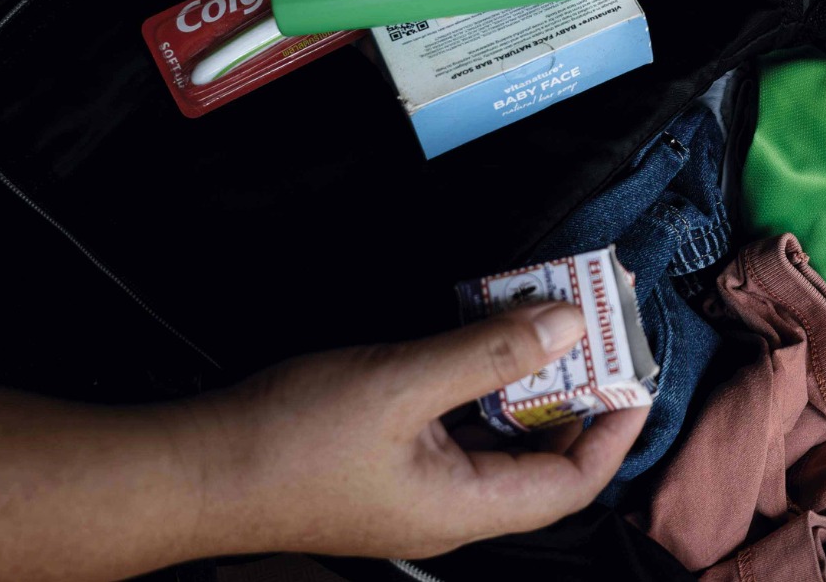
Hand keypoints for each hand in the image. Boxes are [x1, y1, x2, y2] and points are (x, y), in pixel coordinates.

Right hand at [170, 303, 646, 559]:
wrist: (190, 468)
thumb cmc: (287, 440)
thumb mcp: (402, 383)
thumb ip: (489, 353)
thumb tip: (567, 325)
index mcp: (463, 508)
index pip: (571, 484)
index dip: (613, 432)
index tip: (634, 375)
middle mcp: (447, 507)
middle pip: (538, 456)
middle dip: (571, 391)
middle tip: (591, 328)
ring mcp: (414, 486)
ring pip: (495, 433)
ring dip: (522, 378)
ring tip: (542, 318)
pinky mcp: (385, 460)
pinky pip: (453, 422)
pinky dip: (475, 380)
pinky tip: (477, 334)